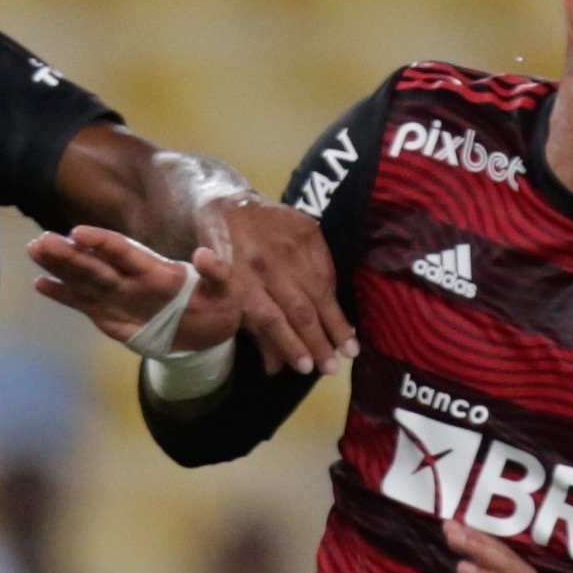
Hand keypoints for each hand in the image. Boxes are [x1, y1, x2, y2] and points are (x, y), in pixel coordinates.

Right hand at [28, 225, 241, 352]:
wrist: (209, 329)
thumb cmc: (218, 303)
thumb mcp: (226, 290)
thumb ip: (217, 272)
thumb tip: (205, 255)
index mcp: (156, 271)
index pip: (125, 252)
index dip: (103, 243)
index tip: (79, 233)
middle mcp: (130, 280)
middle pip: (96, 264)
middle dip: (68, 254)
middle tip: (40, 241)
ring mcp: (117, 296)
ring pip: (84, 279)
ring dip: (59, 266)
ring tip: (35, 250)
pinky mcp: (110, 315)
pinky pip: (83, 303)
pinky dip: (63, 295)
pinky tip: (40, 283)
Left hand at [196, 193, 354, 379]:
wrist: (226, 203)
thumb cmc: (223, 258)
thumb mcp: (225, 294)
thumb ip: (253, 330)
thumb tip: (275, 369)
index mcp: (241, 281)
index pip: (271, 320)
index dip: (290, 345)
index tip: (308, 368)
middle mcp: (265, 263)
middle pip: (298, 309)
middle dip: (318, 341)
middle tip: (334, 369)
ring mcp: (287, 244)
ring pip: (318, 291)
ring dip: (335, 323)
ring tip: (350, 348)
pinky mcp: (307, 230)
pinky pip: (327, 270)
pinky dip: (335, 296)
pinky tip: (344, 318)